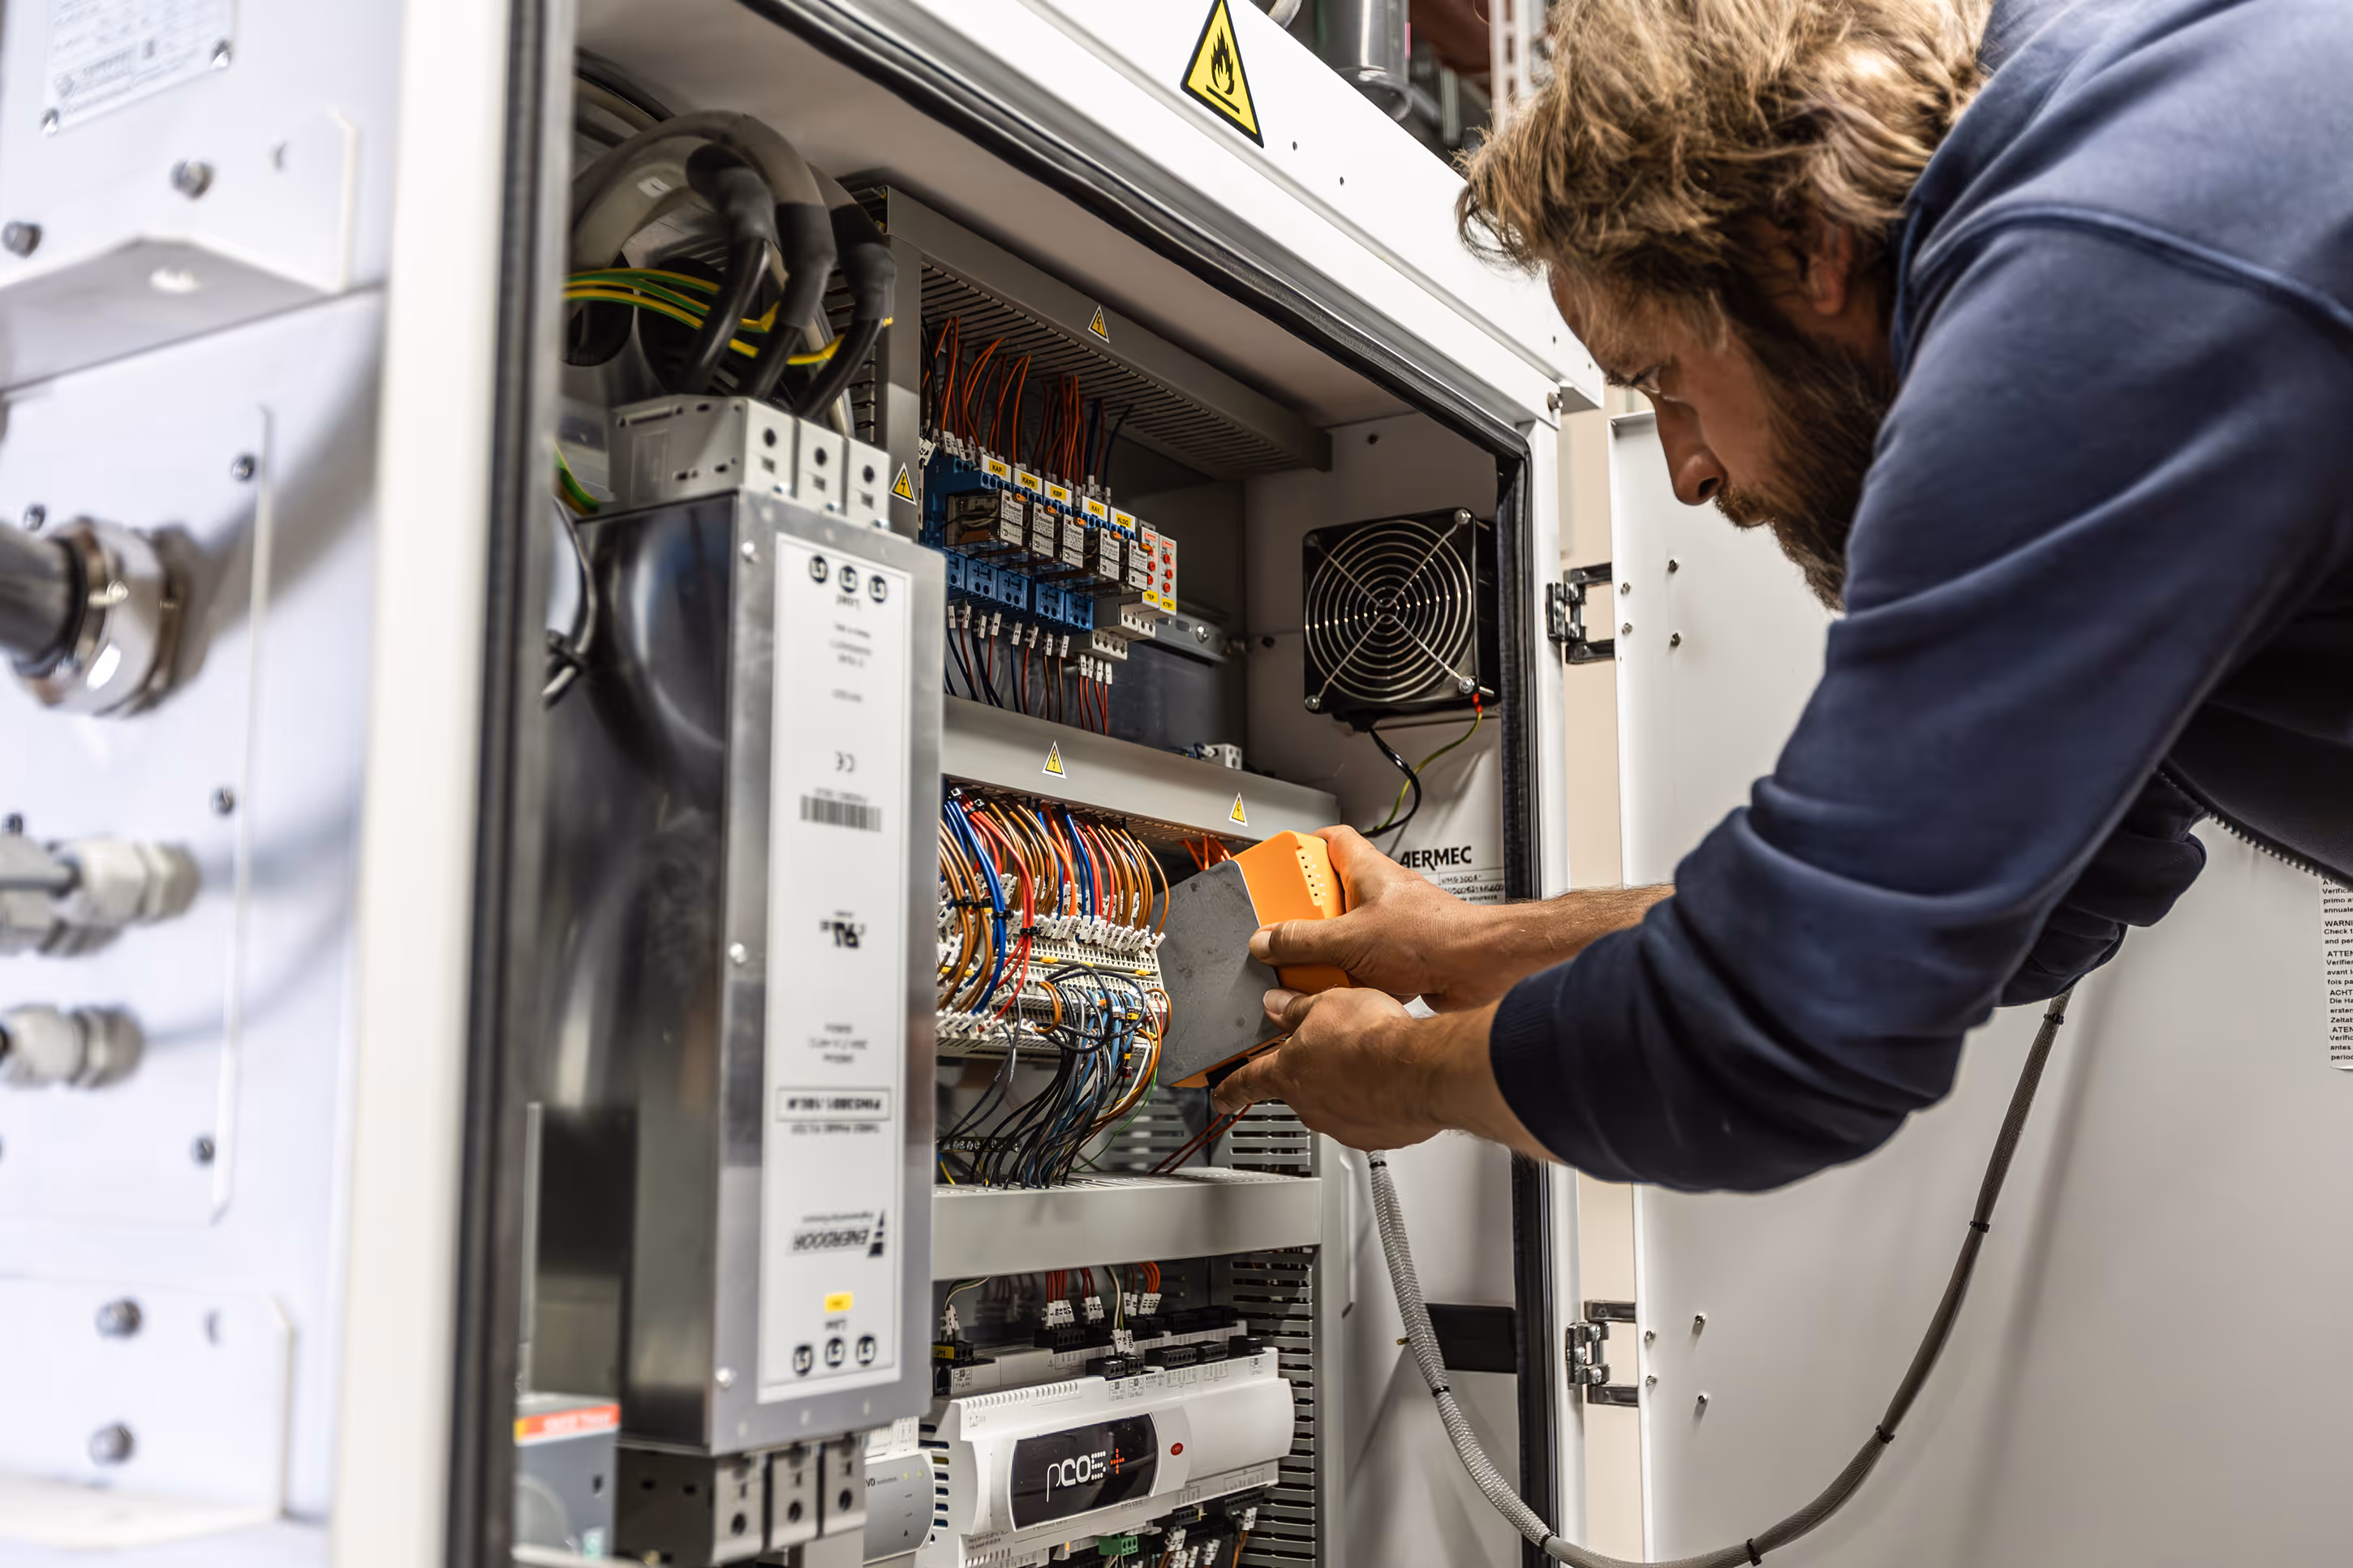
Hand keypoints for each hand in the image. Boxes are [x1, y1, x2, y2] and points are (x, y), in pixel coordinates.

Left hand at [1212, 986, 1551, 1158]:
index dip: (1229, 1089)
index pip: (1246, 1082)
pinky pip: (1367, 1115)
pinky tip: (1389, 1079)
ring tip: (1369, 1059)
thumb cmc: (1374, 1038)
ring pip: (1335, 1102)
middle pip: (1298, 1088)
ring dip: (1346, 1084)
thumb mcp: (1327, 1004)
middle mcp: (1309, 1104)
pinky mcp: (1374, 1135)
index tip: (1219, 1097)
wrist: (1420, 1070)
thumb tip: (1279, 1005)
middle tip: (1334, 1049)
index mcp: (1288, 1072)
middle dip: (1312, 1071)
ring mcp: (1341, 1124)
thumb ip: (1297, 1009)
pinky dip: (1374, 1099)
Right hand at [1250, 826, 1502, 1010]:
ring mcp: (1392, 926)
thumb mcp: (1350, 939)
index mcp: (1368, 871)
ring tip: (1316, 965)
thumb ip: (1303, 940)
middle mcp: (1381, 895)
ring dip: (1330, 953)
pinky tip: (1345, 988)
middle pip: (1331, 896)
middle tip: (1288, 929)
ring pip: (1346, 935)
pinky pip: (1363, 964)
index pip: (1332, 840)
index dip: (1304, 847)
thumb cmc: (1436, 936)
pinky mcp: (1401, 957)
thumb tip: (1268, 940)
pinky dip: (1351, 977)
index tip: (1280, 864)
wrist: (1479, 969)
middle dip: (1308, 917)